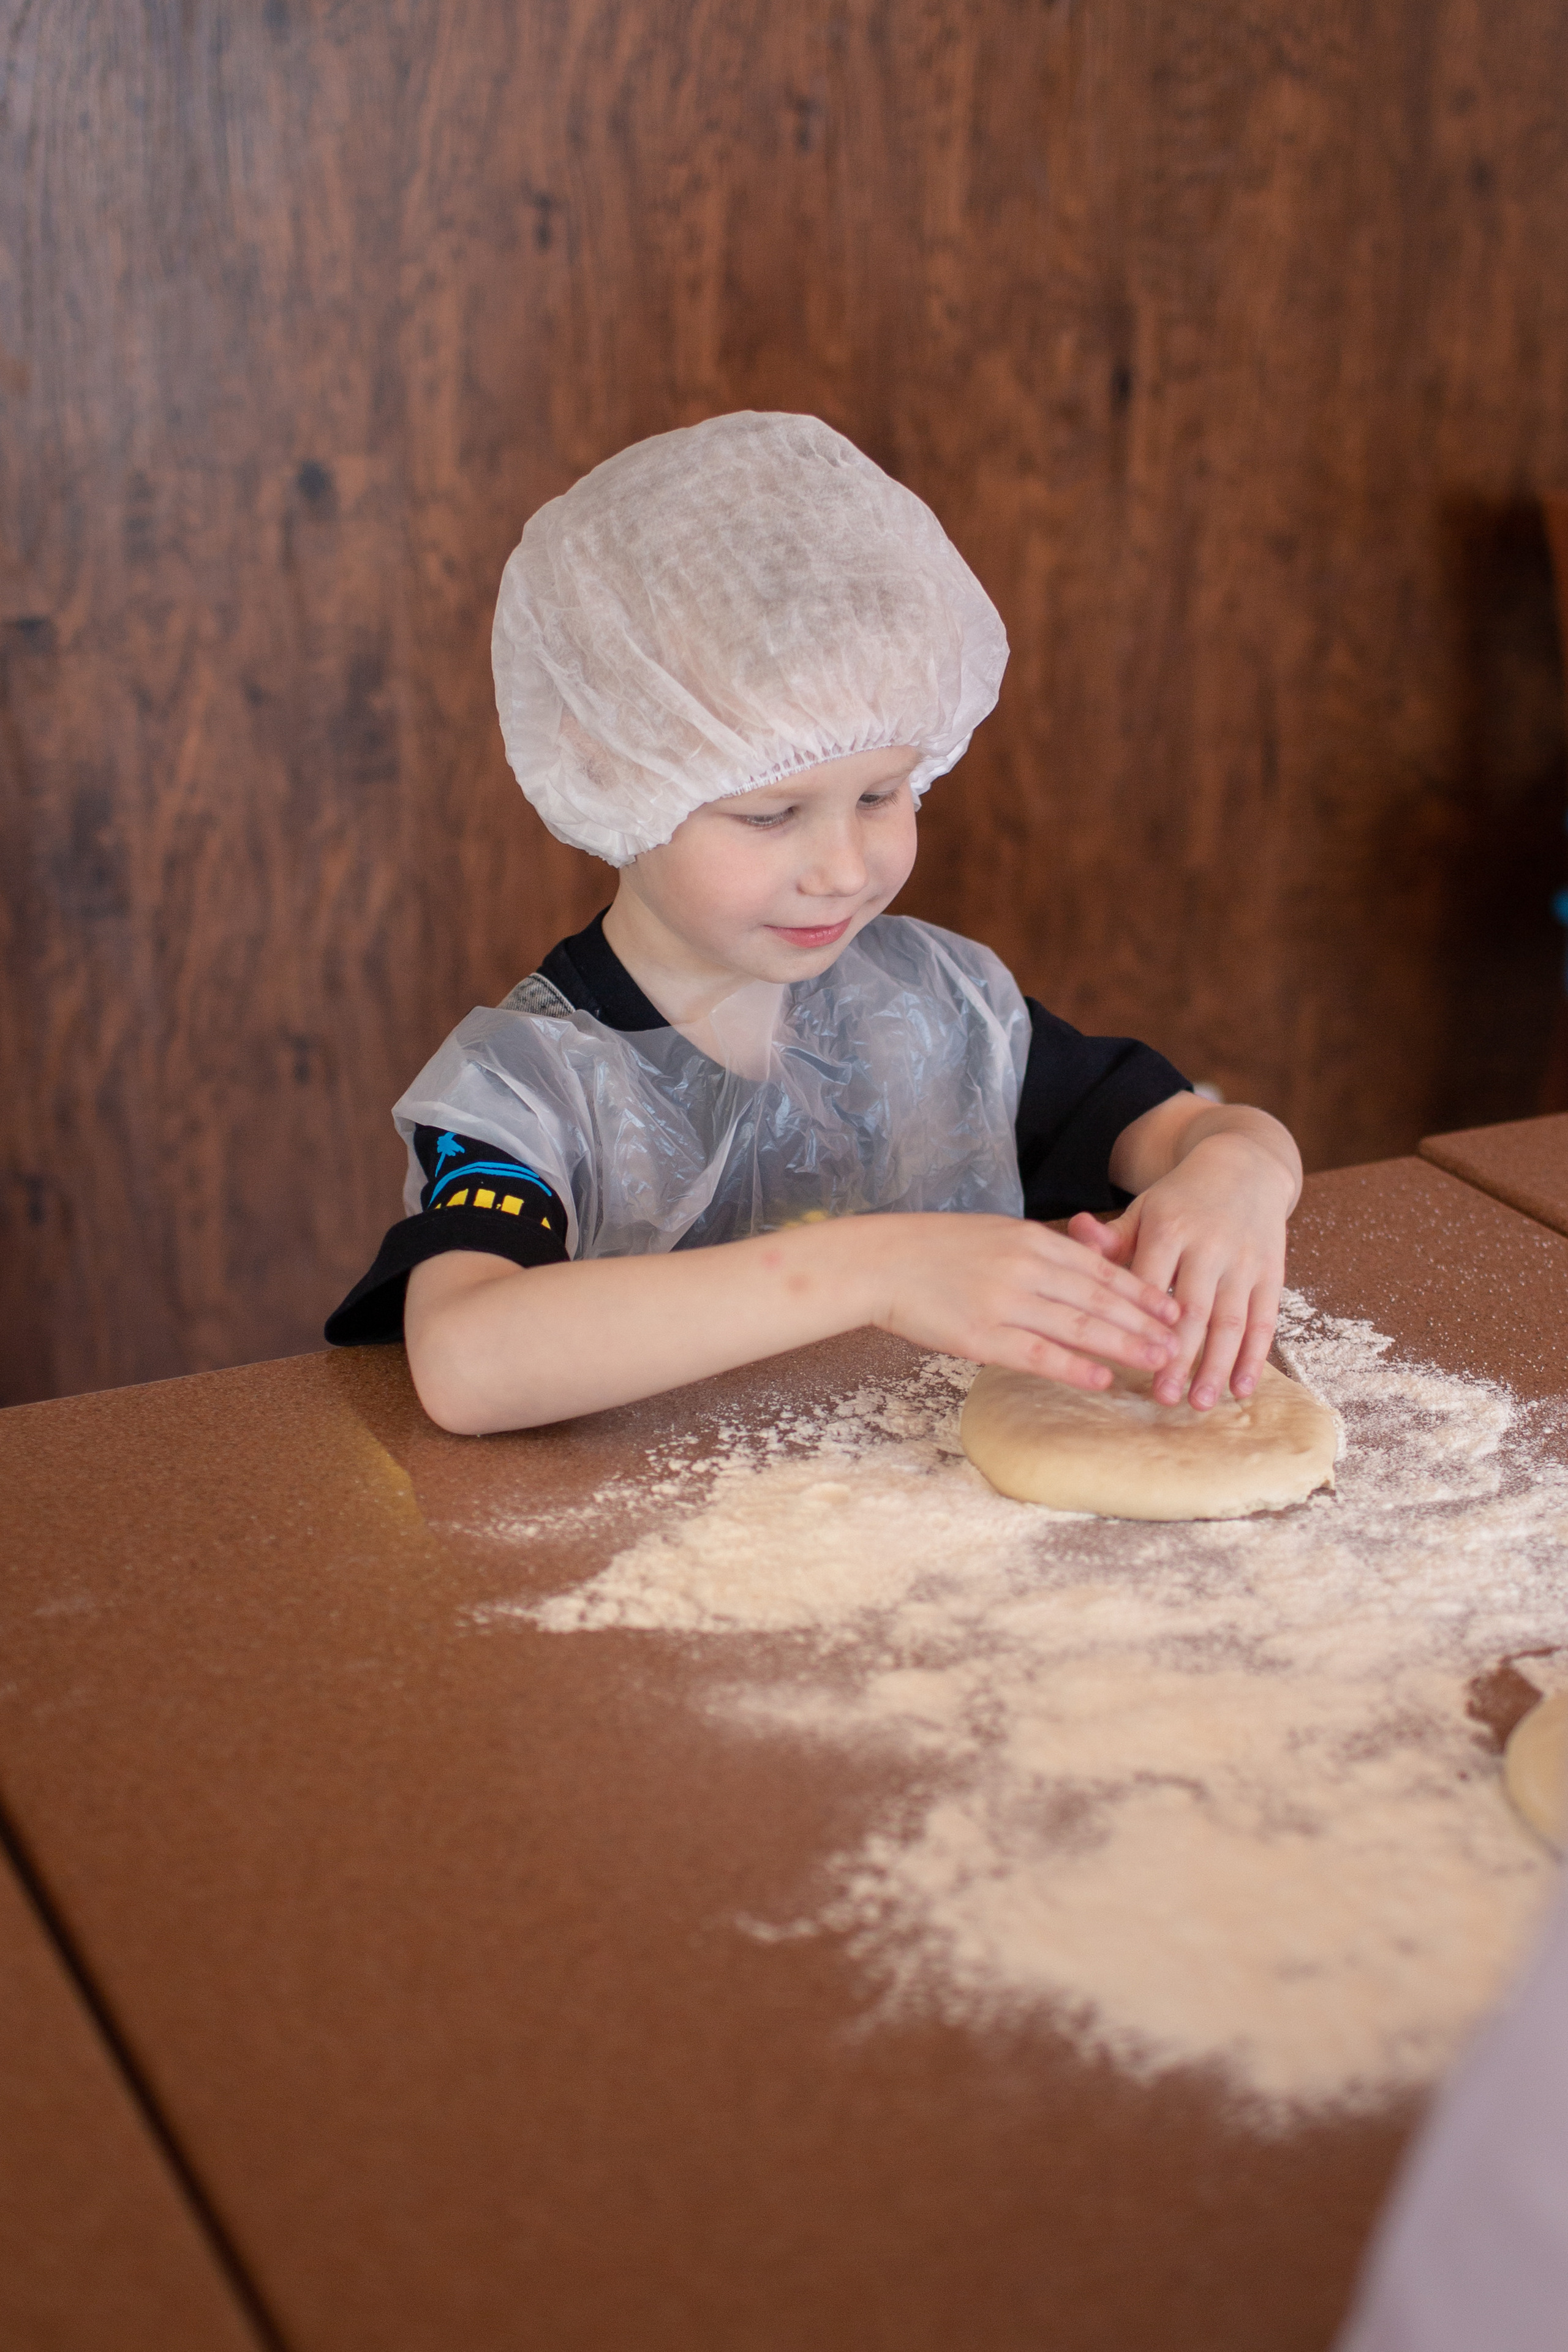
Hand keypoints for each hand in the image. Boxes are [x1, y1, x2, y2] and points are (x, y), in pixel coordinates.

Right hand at [867, 1213, 1181, 1390]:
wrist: (881, 1261)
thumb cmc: (936, 1249)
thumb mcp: (994, 1234)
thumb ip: (1037, 1250)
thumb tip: (1080, 1268)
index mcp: (1030, 1239)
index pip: (1100, 1267)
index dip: (1141, 1290)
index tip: (1173, 1307)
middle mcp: (1025, 1267)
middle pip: (1100, 1297)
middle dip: (1146, 1321)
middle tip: (1181, 1340)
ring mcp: (1005, 1301)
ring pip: (1079, 1326)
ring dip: (1124, 1345)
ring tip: (1158, 1361)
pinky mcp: (982, 1335)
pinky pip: (1039, 1354)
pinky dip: (1075, 1367)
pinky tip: (1103, 1379)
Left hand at [1068, 1133, 1294, 1408]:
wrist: (1244, 1167)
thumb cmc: (1180, 1200)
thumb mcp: (1143, 1210)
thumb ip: (1110, 1235)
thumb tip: (1075, 1230)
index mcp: (1168, 1228)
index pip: (1151, 1284)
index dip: (1141, 1325)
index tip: (1127, 1363)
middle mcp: (1209, 1244)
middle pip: (1193, 1309)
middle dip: (1179, 1357)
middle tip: (1164, 1397)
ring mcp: (1243, 1260)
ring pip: (1231, 1320)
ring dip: (1216, 1366)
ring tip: (1199, 1403)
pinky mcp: (1271, 1271)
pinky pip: (1264, 1320)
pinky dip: (1254, 1358)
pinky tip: (1241, 1388)